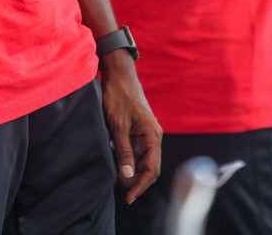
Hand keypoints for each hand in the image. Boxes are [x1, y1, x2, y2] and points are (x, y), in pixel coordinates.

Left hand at [99, 55, 161, 203]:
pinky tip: (118, 163)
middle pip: (150, 167)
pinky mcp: (139, 129)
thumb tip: (127, 175)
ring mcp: (147, 132)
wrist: (118, 75)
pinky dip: (129, 159)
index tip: (129, 197)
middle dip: (138, 181)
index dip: (141, 185)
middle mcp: (153, 136)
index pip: (152, 168)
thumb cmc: (118, 97)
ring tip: (118, 179)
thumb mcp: (118, 126)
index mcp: (153, 135)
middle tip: (122, 190)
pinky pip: (138, 150)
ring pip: (144, 160)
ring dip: (133, 171)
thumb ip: (123, 151)